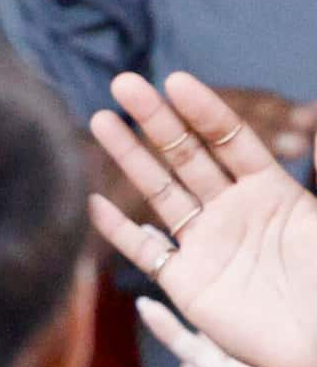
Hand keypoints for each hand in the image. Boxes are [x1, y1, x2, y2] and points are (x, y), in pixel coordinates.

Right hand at [87, 72, 316, 366]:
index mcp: (271, 192)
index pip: (230, 140)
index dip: (203, 111)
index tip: (175, 82)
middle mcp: (232, 212)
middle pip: (187, 156)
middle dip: (156, 120)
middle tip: (125, 84)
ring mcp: (206, 245)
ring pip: (160, 192)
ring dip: (129, 157)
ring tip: (101, 121)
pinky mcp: (185, 283)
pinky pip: (146, 251)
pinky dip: (118, 229)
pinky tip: (94, 201)